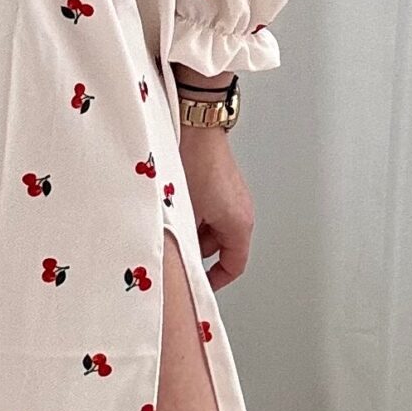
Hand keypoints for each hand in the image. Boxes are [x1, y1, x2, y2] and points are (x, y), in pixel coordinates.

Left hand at [177, 123, 254, 289]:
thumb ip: (182, 241)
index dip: (215, 280)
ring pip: (212, 228)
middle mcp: (241, 211)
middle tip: (175, 255)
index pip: (235, 266)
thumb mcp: (185, 212)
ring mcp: (231, 196)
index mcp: (240, 223)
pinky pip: (209, 209)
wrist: (196, 125)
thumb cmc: (195, 162)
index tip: (198, 286)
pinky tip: (172, 209)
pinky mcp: (220, 183)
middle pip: (221, 247)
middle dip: (197, 253)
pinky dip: (193, 215)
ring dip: (192, 232)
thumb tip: (173, 259)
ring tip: (170, 228)